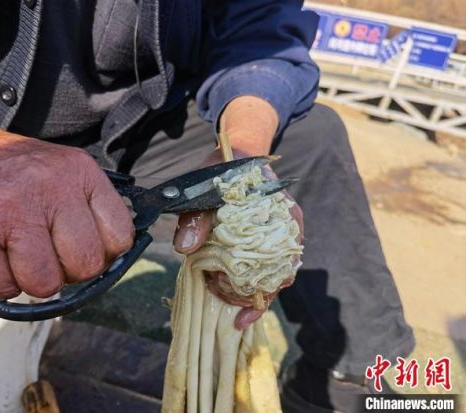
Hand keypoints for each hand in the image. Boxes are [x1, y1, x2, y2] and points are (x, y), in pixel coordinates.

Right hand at [0, 120, 133, 298]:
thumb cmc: (8, 170)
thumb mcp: (60, 171)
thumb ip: (87, 207)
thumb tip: (110, 258)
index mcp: (79, 171)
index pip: (120, 236)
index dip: (103, 254)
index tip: (84, 251)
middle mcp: (50, 187)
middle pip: (86, 265)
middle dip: (68, 271)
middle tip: (48, 255)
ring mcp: (10, 209)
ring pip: (46, 284)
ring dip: (31, 279)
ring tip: (16, 253)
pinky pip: (4, 288)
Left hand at [173, 148, 302, 329]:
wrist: (236, 152)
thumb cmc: (227, 169)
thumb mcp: (208, 188)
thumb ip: (197, 216)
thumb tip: (184, 248)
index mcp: (283, 218)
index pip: (283, 266)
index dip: (264, 296)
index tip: (242, 316)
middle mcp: (286, 231)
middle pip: (277, 277)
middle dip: (254, 300)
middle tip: (232, 317)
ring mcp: (275, 236)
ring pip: (268, 274)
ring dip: (249, 291)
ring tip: (226, 304)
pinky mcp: (262, 238)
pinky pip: (259, 265)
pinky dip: (245, 278)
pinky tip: (226, 286)